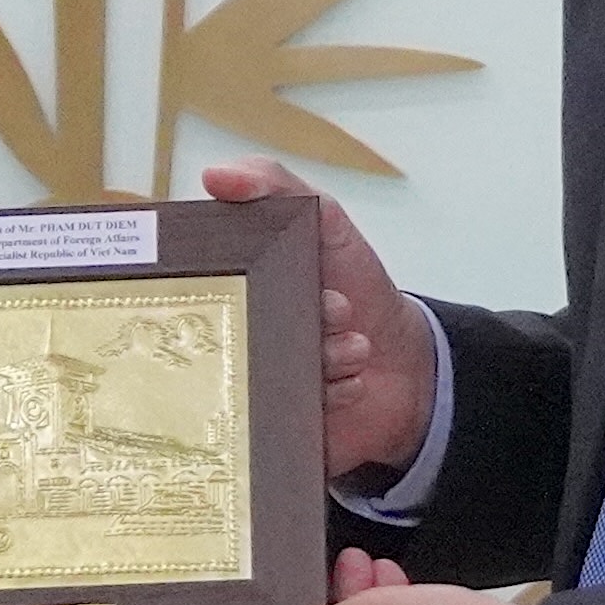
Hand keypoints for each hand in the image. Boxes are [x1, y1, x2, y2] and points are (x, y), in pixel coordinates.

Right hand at [197, 159, 436, 485]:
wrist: (407, 363)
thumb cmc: (358, 286)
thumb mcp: (325, 220)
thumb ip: (278, 187)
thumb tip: (215, 175)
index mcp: (237, 293)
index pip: (197, 285)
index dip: (213, 279)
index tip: (252, 274)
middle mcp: (238, 343)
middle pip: (229, 337)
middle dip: (284, 323)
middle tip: (330, 306)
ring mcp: (258, 390)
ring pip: (265, 380)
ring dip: (320, 358)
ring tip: (354, 345)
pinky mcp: (281, 429)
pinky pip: (289, 418)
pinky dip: (329, 394)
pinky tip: (354, 381)